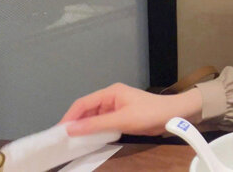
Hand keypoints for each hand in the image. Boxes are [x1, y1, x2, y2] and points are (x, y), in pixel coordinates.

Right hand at [59, 83, 202, 136]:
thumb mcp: (121, 120)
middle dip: (76, 122)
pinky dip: (96, 130)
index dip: (69, 116)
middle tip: (64, 139)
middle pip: (87, 109)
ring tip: (74, 141)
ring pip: (95, 117)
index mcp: (110, 92)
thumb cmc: (149, 114)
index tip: (59, 131)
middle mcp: (111, 97)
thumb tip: (71, 128)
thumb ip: (96, 124)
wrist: (173, 115)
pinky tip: (91, 139)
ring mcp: (117, 106)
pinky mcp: (122, 115)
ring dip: (86, 127)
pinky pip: (104, 122)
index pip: (83, 103)